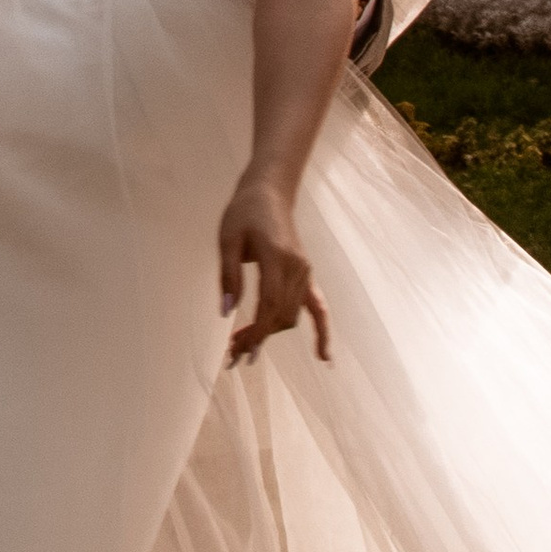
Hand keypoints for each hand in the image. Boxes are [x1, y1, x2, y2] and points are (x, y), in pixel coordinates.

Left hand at [217, 175, 330, 363]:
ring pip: (291, 316)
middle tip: (231, 355)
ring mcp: (305, 271)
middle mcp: (296, 267)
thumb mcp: (227, 239)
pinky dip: (322, 332)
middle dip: (258, 338)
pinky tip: (324, 357)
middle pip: (281, 315)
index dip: (257, 331)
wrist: (269, 193)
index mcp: (276, 256)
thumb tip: (226, 312)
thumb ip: (228, 276)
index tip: (240, 351)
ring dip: (270, 335)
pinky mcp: (306, 274)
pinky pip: (319, 308)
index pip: (270, 304)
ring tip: (241, 347)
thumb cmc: (243, 213)